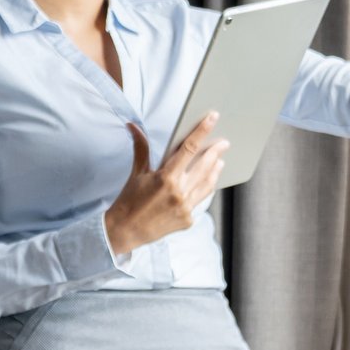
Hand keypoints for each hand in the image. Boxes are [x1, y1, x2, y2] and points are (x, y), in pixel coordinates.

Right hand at [104, 114, 226, 255]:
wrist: (125, 231)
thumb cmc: (129, 200)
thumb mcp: (137, 173)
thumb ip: (141, 148)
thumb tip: (133, 125)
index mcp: (166, 178)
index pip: (189, 148)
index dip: (202, 131)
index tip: (213, 118)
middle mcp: (178, 193)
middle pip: (205, 166)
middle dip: (216, 151)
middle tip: (224, 143)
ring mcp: (185, 208)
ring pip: (207, 184)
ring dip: (215, 171)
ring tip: (220, 161)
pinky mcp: (188, 220)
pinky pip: (200, 200)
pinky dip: (205, 189)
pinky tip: (207, 182)